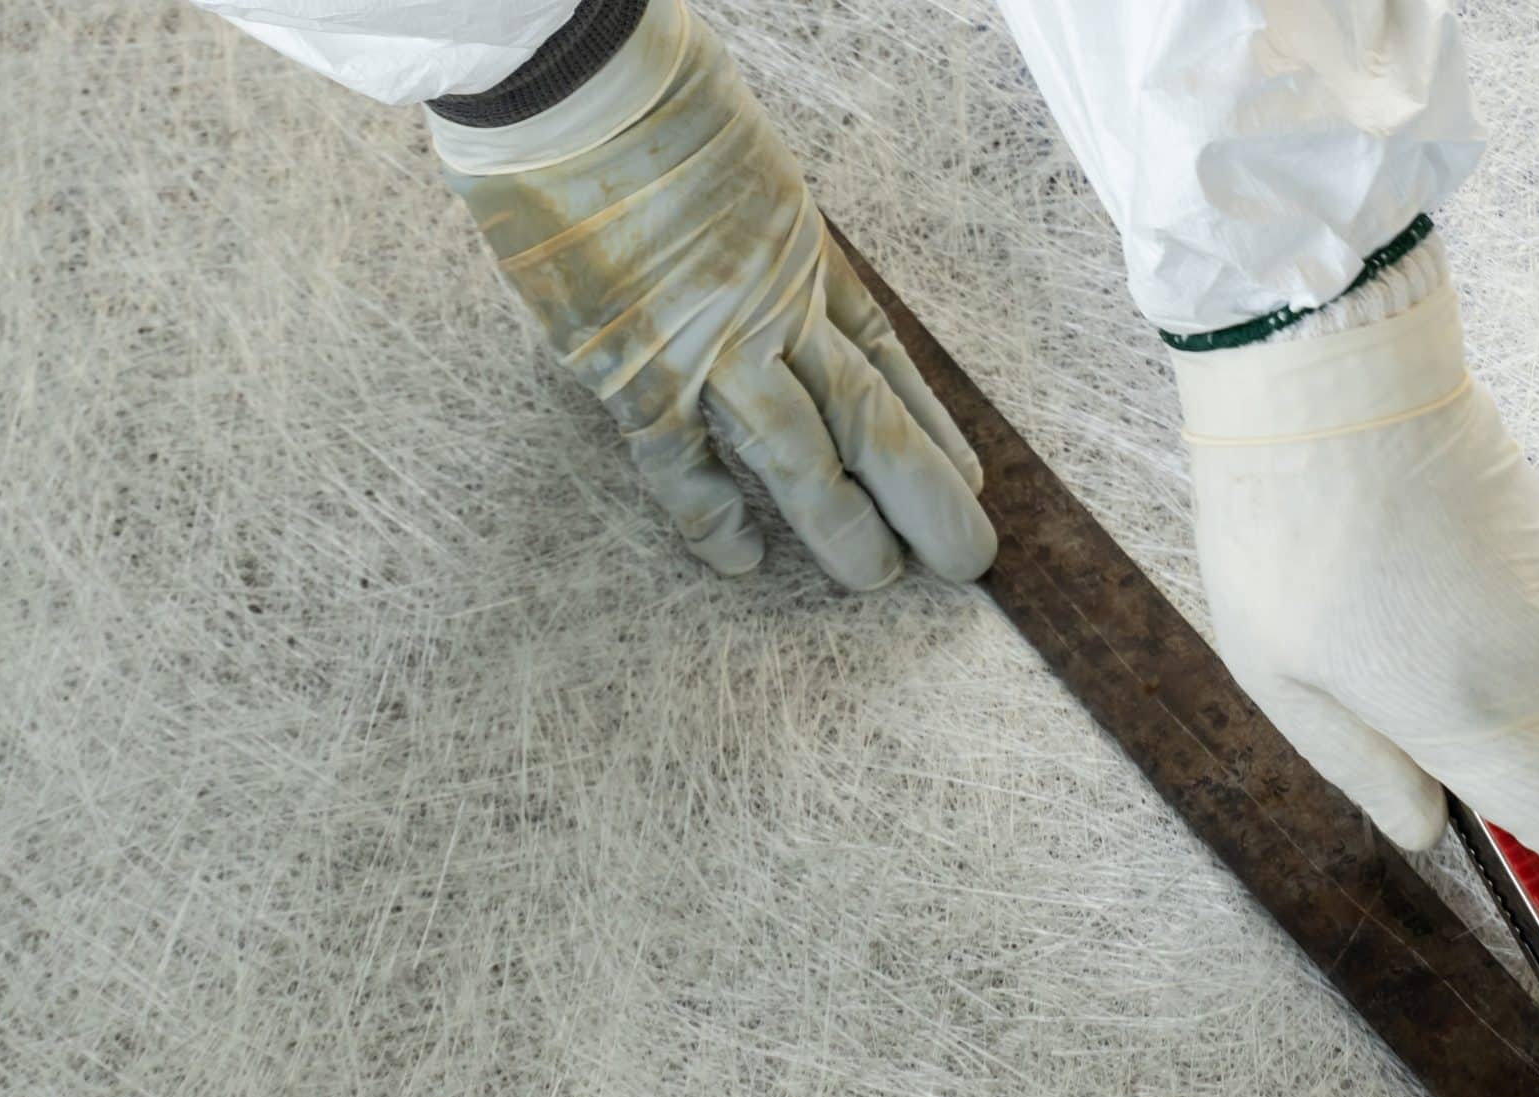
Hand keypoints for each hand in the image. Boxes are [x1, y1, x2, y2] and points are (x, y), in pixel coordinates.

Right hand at [437, 5, 993, 589]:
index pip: (884, 356)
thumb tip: (744, 253)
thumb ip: (750, 222)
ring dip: (845, 526)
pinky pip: (681, 462)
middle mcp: (773, 304)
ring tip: (880, 581)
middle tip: (967, 559)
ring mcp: (708, 343)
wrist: (570, 75)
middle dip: (925, 496)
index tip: (968, 474)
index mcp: (800, 247)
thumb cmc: (641, 90)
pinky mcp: (633, 368)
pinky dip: (711, 517)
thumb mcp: (736, 153)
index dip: (929, 423)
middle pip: (870, 418)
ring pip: (802, 456)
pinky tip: (743, 561)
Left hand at [1175, 282, 1538, 919]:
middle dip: (1515, 793)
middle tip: (1437, 793)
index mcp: (1471, 715)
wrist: (1324, 375)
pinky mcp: (1534, 521)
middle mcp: (1530, 656)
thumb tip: (1424, 830)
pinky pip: (1514, 603)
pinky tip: (1386, 579)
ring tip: (1363, 649)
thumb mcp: (1283, 681)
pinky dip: (1469, 617)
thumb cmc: (1282, 534)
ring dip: (1475, 689)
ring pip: (1530, 673)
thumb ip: (1362, 767)